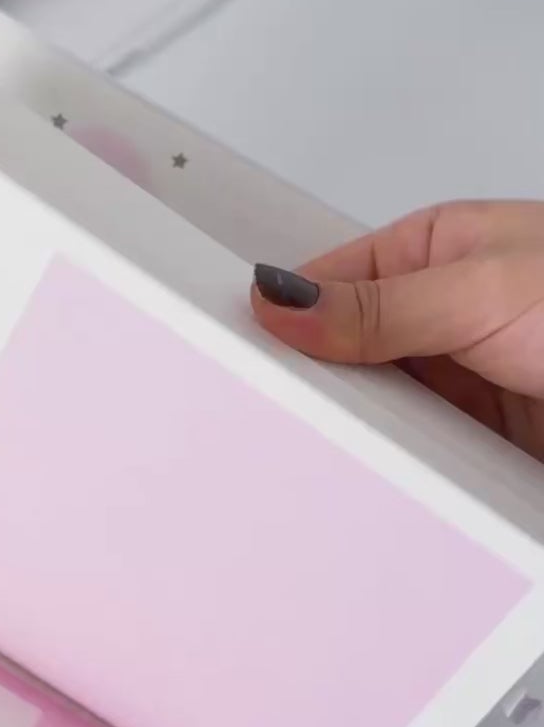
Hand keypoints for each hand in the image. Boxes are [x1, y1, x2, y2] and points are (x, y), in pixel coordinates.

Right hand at [250, 199, 543, 462]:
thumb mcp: (481, 292)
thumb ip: (379, 307)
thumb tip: (285, 302)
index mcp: (434, 250)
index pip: (329, 284)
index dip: (285, 318)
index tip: (245, 353)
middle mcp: (442, 311)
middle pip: (345, 353)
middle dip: (319, 384)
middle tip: (275, 412)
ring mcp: (461, 376)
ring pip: (377, 409)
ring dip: (362, 430)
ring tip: (321, 451)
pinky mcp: (480, 434)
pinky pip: (417, 454)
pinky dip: (400, 466)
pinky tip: (378, 476)